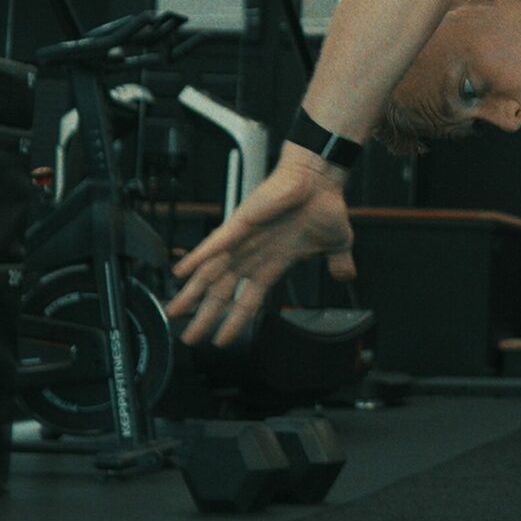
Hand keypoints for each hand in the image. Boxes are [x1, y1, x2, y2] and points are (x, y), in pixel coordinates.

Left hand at [166, 149, 355, 346]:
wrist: (320, 179)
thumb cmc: (323, 204)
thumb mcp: (337, 244)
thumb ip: (338, 263)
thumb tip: (346, 276)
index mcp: (271, 264)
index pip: (248, 301)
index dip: (234, 322)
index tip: (222, 340)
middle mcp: (251, 255)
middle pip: (221, 293)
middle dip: (204, 317)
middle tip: (189, 338)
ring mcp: (242, 241)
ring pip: (210, 272)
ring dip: (192, 294)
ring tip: (174, 312)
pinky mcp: (240, 223)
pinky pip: (213, 244)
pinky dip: (196, 257)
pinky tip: (180, 270)